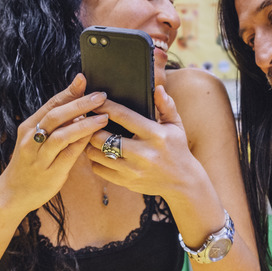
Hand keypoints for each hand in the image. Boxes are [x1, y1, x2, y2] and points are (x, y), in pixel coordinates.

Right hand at [0, 74, 109, 214]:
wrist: (13, 193)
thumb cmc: (31, 162)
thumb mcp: (37, 139)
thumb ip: (56, 124)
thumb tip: (80, 105)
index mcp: (29, 127)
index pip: (50, 104)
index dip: (68, 91)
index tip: (83, 79)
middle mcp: (31, 140)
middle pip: (56, 116)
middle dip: (79, 104)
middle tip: (100, 96)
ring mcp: (39, 157)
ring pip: (62, 136)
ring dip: (84, 124)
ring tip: (103, 117)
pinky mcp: (50, 173)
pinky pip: (68, 155)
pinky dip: (82, 144)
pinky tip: (94, 136)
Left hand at [85, 85, 199, 198]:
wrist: (183, 181)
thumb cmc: (177, 148)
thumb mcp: (176, 125)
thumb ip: (166, 105)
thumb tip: (157, 88)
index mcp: (155, 135)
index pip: (123, 116)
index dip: (106, 107)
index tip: (96, 101)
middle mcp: (143, 153)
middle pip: (103, 137)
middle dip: (92, 127)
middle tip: (88, 120)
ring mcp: (133, 170)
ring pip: (97, 154)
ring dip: (90, 144)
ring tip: (90, 135)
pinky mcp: (127, 182)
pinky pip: (99, 169)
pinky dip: (94, 160)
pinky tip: (98, 152)